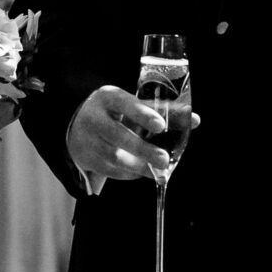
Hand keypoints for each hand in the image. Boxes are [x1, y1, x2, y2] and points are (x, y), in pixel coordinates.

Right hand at [67, 85, 197, 188]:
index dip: (143, 114)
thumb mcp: (131, 105)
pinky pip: (110, 170)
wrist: (76, 127)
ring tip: (158, 170)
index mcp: (108, 97)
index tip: (160, 125)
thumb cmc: (115, 113)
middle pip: (118, 135)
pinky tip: (143, 172)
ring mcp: (88, 139)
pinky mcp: (87, 159)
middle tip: (164, 159)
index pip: (125, 104)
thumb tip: (194, 120)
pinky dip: (129, 174)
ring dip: (138, 165)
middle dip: (143, 149)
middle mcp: (95, 117)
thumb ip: (162, 112)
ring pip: (113, 156)